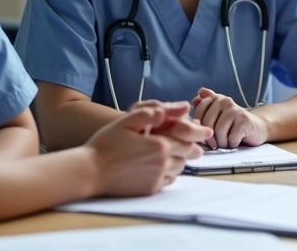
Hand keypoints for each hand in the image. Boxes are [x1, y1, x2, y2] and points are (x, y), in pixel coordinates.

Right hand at [87, 106, 211, 196]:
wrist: (90, 172)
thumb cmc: (106, 144)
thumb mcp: (126, 121)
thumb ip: (152, 113)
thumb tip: (180, 107)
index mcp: (159, 145)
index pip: (188, 140)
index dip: (198, 135)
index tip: (206, 132)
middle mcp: (162, 163)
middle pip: (187, 156)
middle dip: (192, 149)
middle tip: (197, 146)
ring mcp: (156, 178)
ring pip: (179, 169)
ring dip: (181, 161)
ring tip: (176, 155)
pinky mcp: (150, 190)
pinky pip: (168, 181)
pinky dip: (170, 174)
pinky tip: (163, 167)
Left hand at [191, 88, 269, 148]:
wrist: (257, 129)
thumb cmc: (233, 125)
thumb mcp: (218, 116)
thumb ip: (205, 108)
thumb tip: (194, 100)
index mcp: (216, 98)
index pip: (199, 110)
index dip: (200, 126)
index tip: (206, 133)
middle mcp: (225, 100)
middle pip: (208, 123)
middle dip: (211, 138)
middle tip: (216, 143)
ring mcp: (235, 109)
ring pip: (219, 131)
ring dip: (222, 142)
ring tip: (226, 142)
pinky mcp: (244, 120)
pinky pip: (231, 137)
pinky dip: (232, 144)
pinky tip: (236, 141)